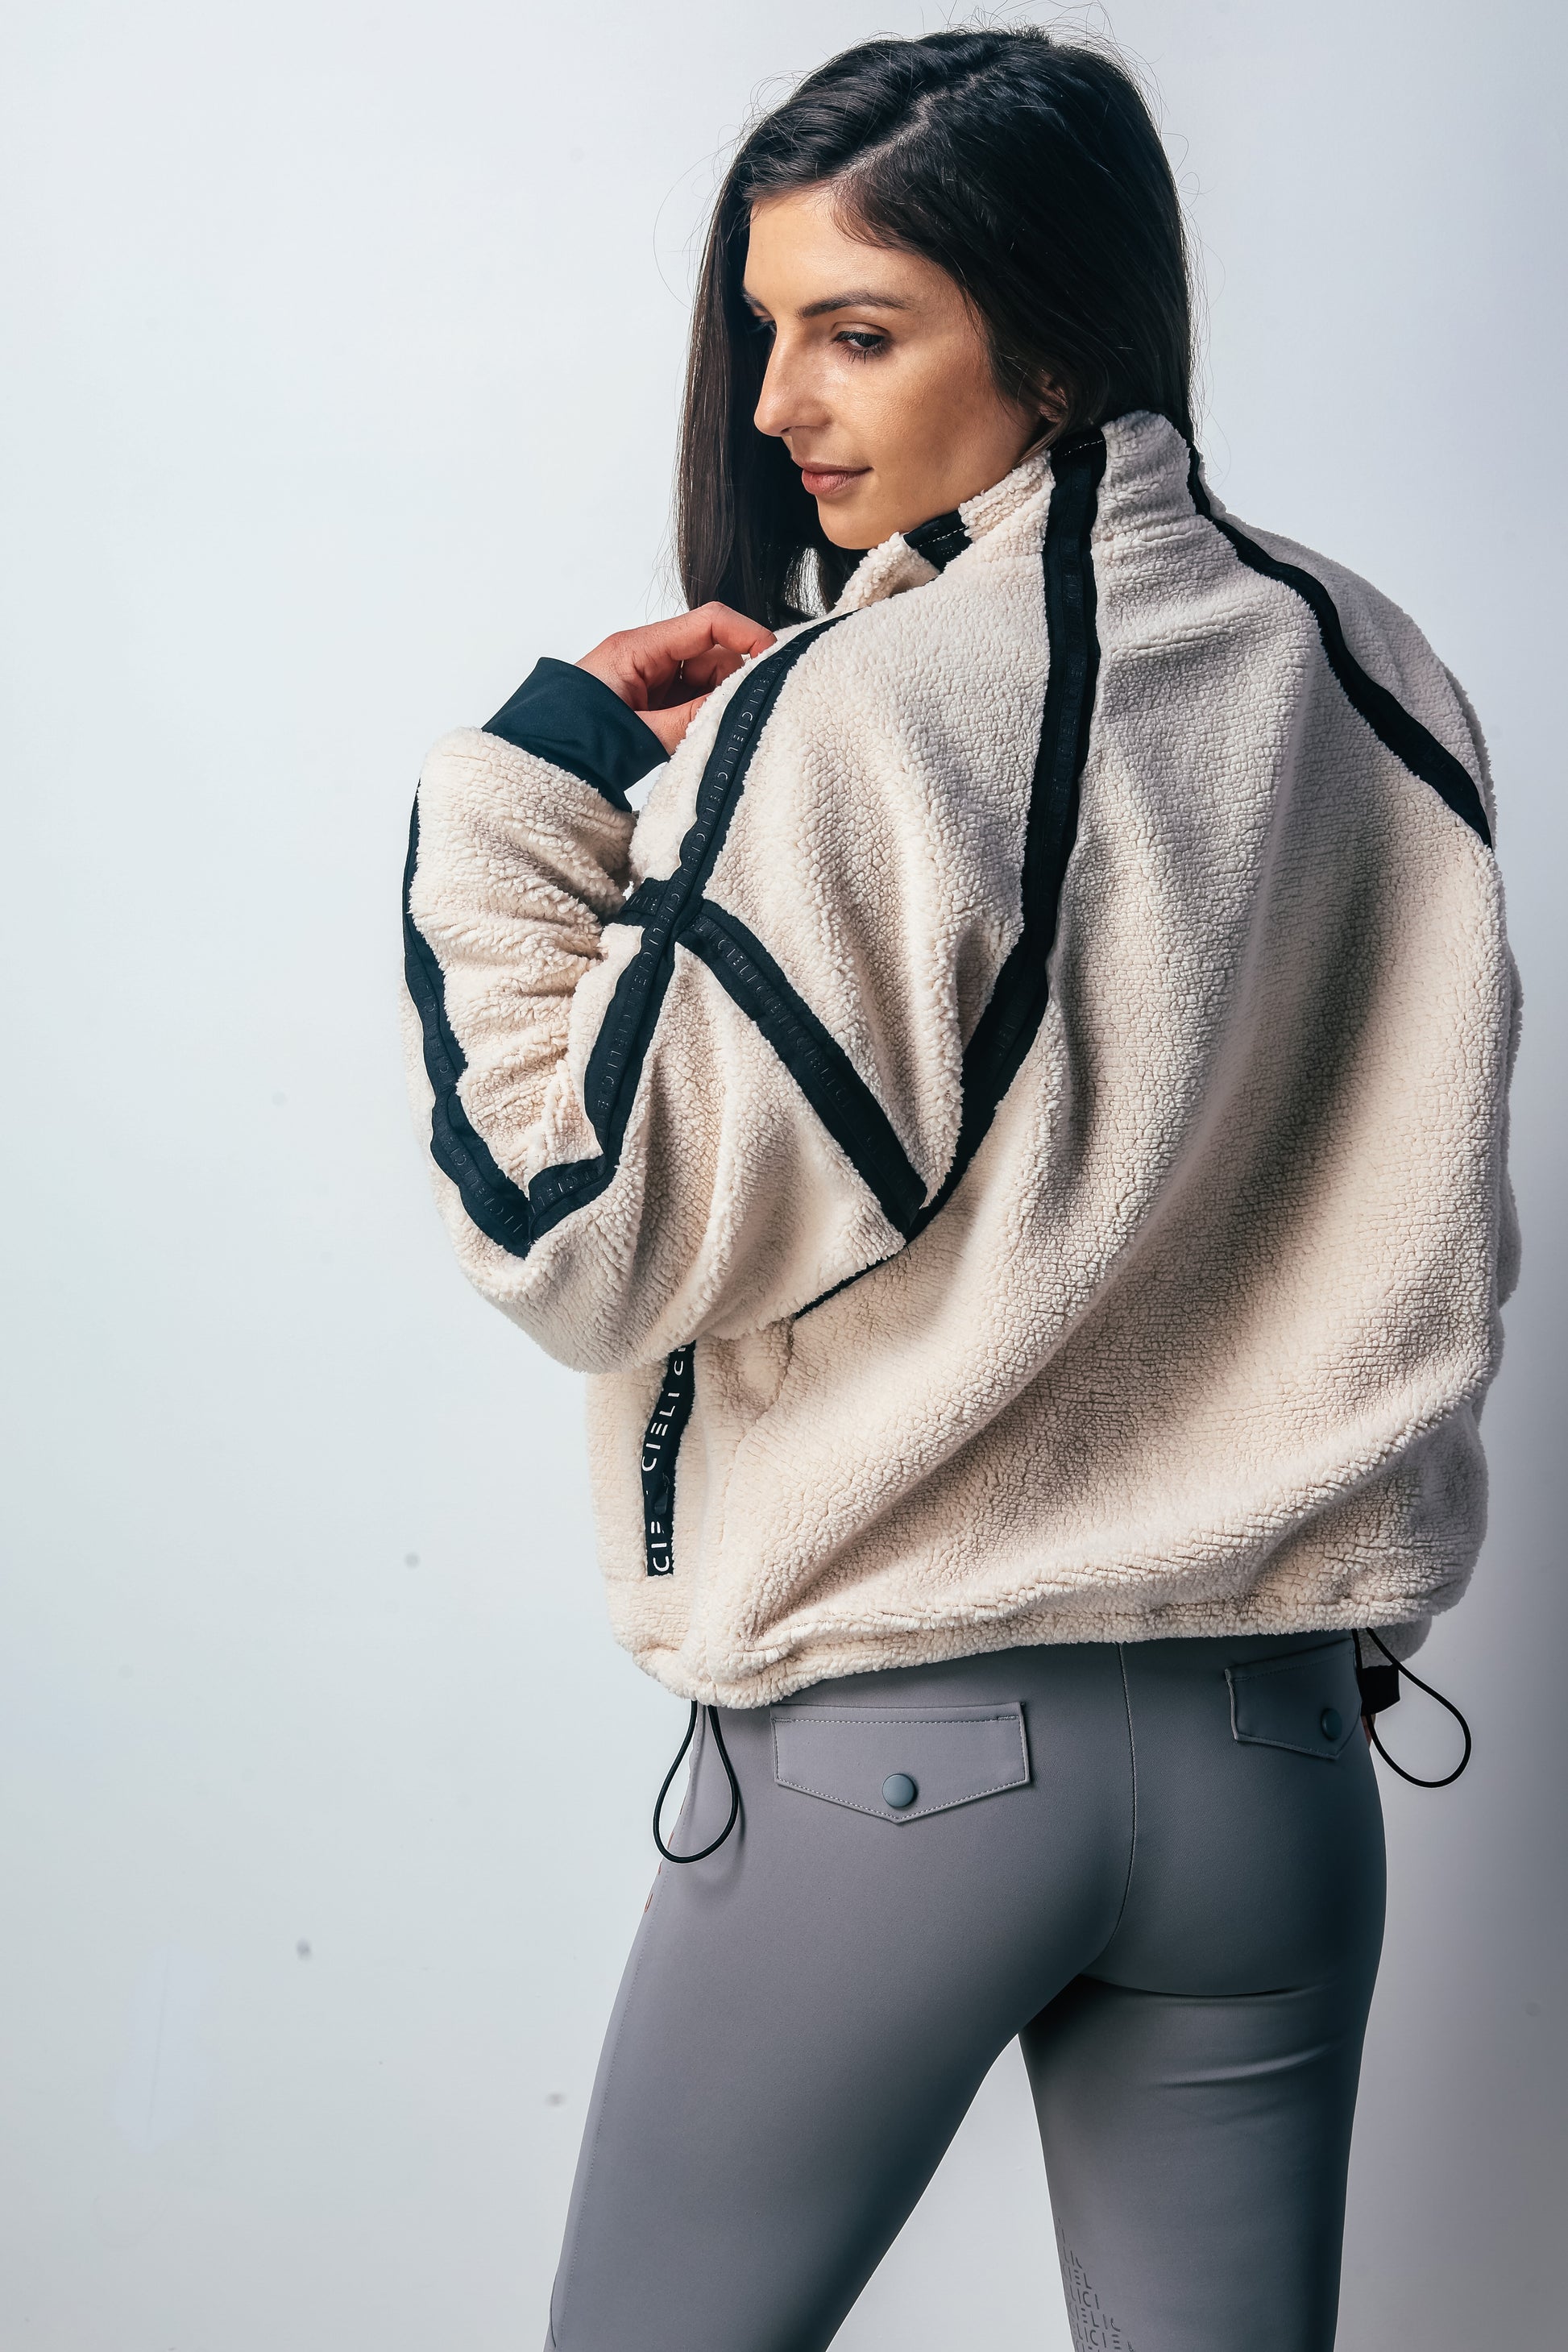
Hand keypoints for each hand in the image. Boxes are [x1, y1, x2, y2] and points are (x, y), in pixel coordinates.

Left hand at [577, 603, 775, 754]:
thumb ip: (691, 720)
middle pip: (712, 653)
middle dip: (732, 683)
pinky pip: (692, 700)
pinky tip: (697, 738)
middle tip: (735, 717)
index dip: (746, 634)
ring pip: (706, 680)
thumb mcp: (639, 732)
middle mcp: (647, 657)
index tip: (774, 659)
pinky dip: (703, 716)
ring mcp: (651, 679)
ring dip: (716, 704)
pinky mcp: (652, 702)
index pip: (707, 622)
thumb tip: (737, 710)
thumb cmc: (573, 740)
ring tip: (705, 735)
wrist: (539, 765)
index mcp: (638, 648)